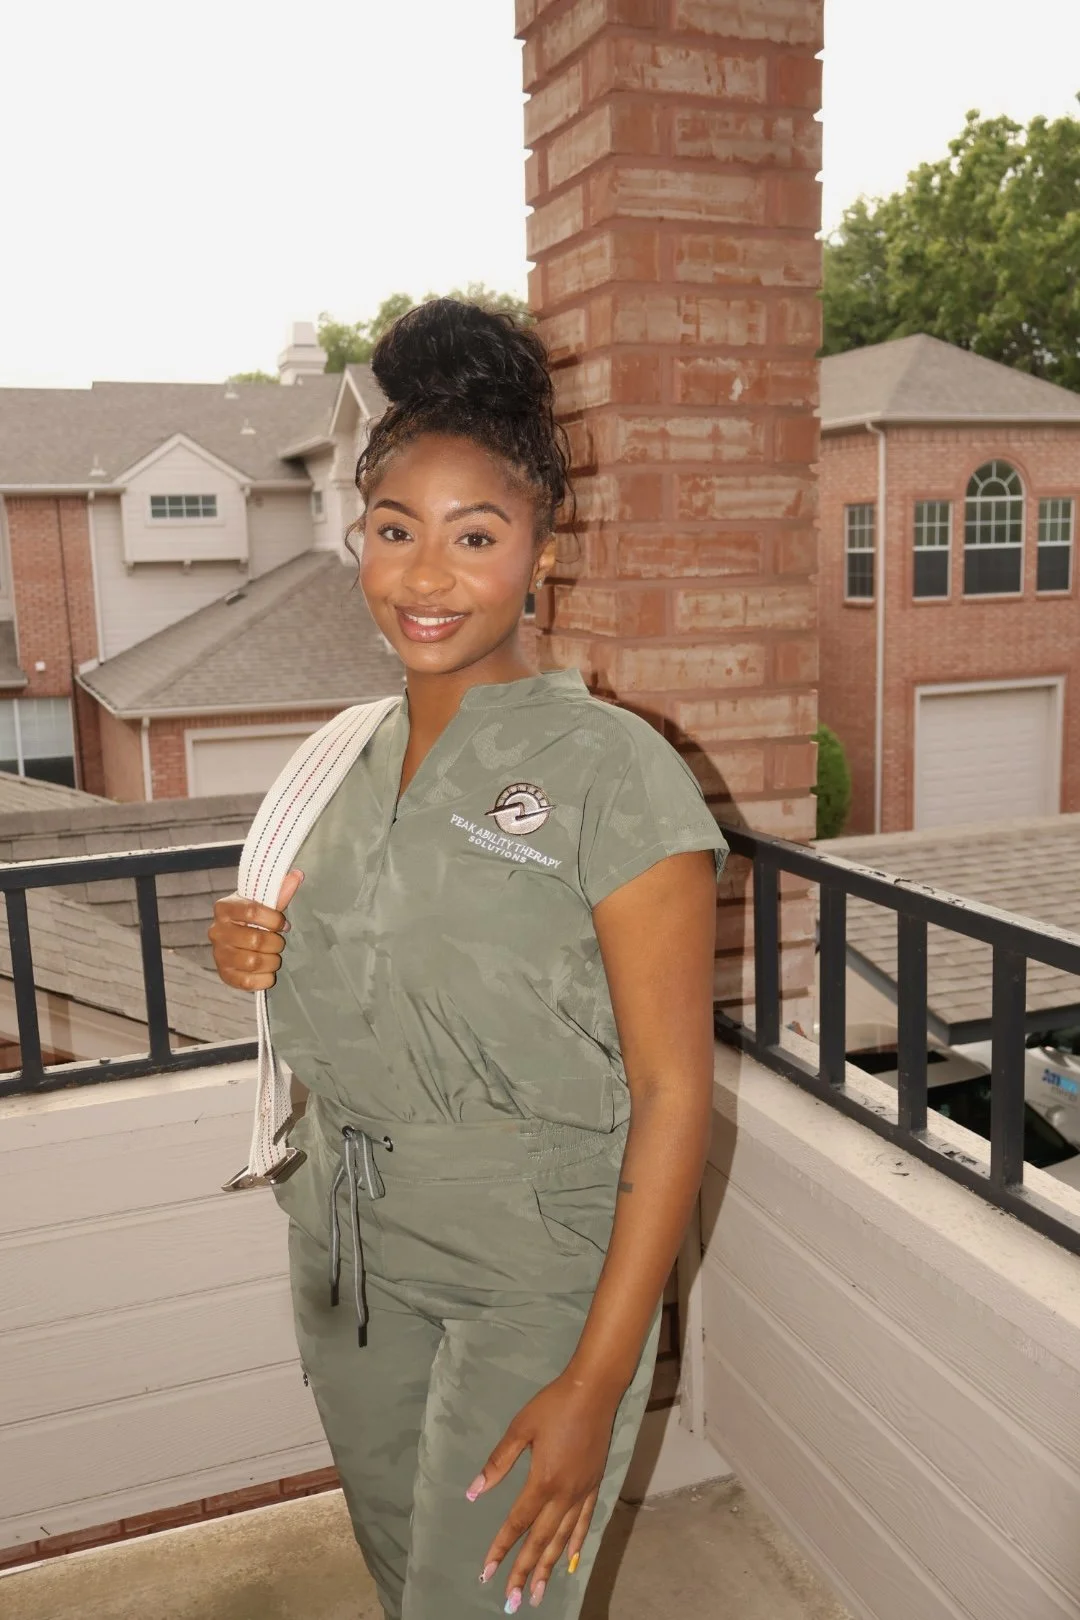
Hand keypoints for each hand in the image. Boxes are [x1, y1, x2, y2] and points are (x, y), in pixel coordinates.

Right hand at [208, 870, 302, 990]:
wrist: (238, 937)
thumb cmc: (254, 917)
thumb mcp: (264, 902)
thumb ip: (280, 892)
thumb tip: (298, 875)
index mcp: (224, 908)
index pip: (252, 911)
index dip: (274, 919)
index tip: (284, 923)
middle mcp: (217, 931)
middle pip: (255, 940)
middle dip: (275, 942)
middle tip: (279, 942)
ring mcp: (219, 954)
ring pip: (253, 962)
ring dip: (272, 960)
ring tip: (275, 956)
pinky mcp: (224, 974)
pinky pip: (247, 982)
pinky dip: (264, 978)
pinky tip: (268, 971)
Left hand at [469, 1372, 620, 1609]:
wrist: (594, 1391)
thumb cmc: (553, 1406)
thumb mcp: (520, 1429)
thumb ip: (498, 1463)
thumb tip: (474, 1492)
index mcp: (542, 1481)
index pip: (517, 1523)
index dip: (500, 1549)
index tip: (487, 1573)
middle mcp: (564, 1495)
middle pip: (540, 1540)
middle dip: (525, 1572)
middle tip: (513, 1601)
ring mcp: (582, 1492)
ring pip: (563, 1539)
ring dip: (549, 1567)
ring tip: (540, 1594)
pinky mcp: (593, 1485)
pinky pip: (584, 1522)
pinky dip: (576, 1544)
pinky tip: (570, 1560)